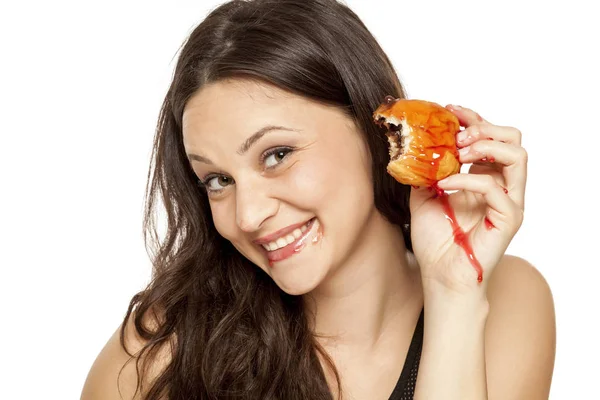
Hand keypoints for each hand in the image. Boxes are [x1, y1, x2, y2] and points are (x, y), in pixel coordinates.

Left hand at [409, 104, 526, 293]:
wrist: (439, 273)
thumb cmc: (435, 238)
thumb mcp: (422, 194)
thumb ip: (425, 169)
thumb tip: (414, 142)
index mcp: (484, 176)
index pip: (490, 136)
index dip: (473, 118)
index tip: (449, 110)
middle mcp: (501, 185)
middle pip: (513, 139)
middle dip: (484, 128)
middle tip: (456, 137)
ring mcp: (508, 202)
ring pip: (517, 157)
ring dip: (485, 147)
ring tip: (458, 153)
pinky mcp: (508, 219)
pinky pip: (496, 188)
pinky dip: (468, 180)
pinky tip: (444, 185)